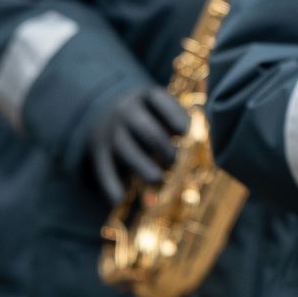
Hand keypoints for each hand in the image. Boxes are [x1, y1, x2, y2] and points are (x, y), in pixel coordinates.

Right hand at [86, 86, 189, 206]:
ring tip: (157, 179)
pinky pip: (104, 169)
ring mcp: (110, 132)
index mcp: (145, 97)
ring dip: (144, 168)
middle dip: (164, 149)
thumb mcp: (159, 107)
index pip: (159, 99)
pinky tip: (119, 199)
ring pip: (127, 151)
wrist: (102, 111)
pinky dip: (110, 186)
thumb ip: (177, 120)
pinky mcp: (98, 152)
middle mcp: (125, 112)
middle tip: (175, 161)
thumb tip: (199, 145)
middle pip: (147, 131)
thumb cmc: (148, 114)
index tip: (186, 131)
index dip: (174, 116)